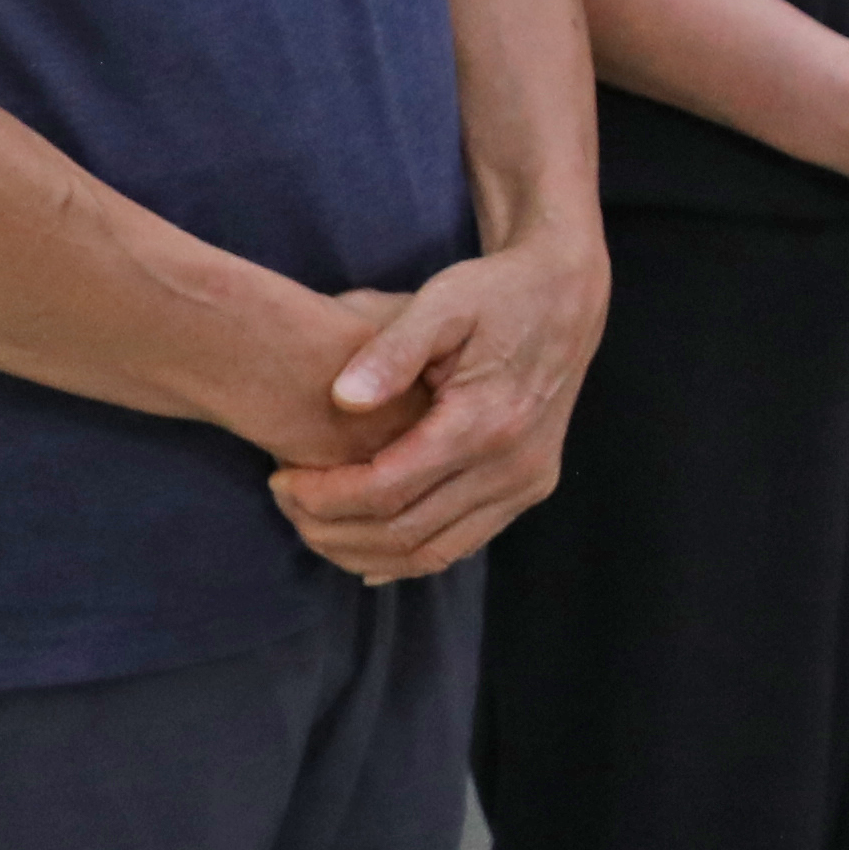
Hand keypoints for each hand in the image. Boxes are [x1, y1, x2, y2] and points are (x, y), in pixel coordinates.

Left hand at [268, 228, 609, 576]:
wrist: (566, 296)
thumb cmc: (496, 293)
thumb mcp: (443, 300)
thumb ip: (391, 350)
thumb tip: (341, 399)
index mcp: (484, 422)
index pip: (387, 489)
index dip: (325, 497)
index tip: (281, 480)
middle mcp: (511, 467)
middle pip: (404, 532)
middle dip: (332, 528)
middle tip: (286, 503)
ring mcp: (525, 484)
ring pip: (432, 552)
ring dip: (364, 551)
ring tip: (314, 525)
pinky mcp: (530, 489)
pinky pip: (461, 545)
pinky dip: (406, 557)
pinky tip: (364, 549)